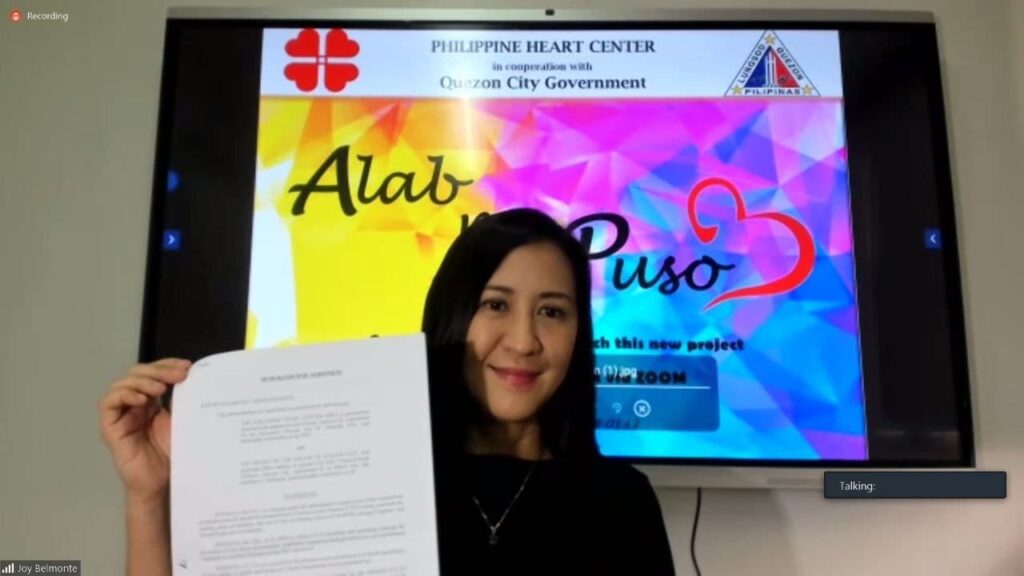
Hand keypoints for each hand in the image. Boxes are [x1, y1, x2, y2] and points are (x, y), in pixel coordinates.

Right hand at [99, 358, 190, 499]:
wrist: (162, 482)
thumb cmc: (171, 454)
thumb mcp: (181, 420)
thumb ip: (181, 399)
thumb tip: (193, 375)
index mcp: (151, 401)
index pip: (153, 373)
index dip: (167, 365)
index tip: (187, 366)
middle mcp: (134, 405)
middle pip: (137, 374)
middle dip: (158, 370)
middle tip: (179, 374)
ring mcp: (121, 415)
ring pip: (122, 384)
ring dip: (142, 381)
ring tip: (161, 388)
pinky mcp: (110, 428)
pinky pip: (109, 403)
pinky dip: (124, 395)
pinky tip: (142, 399)